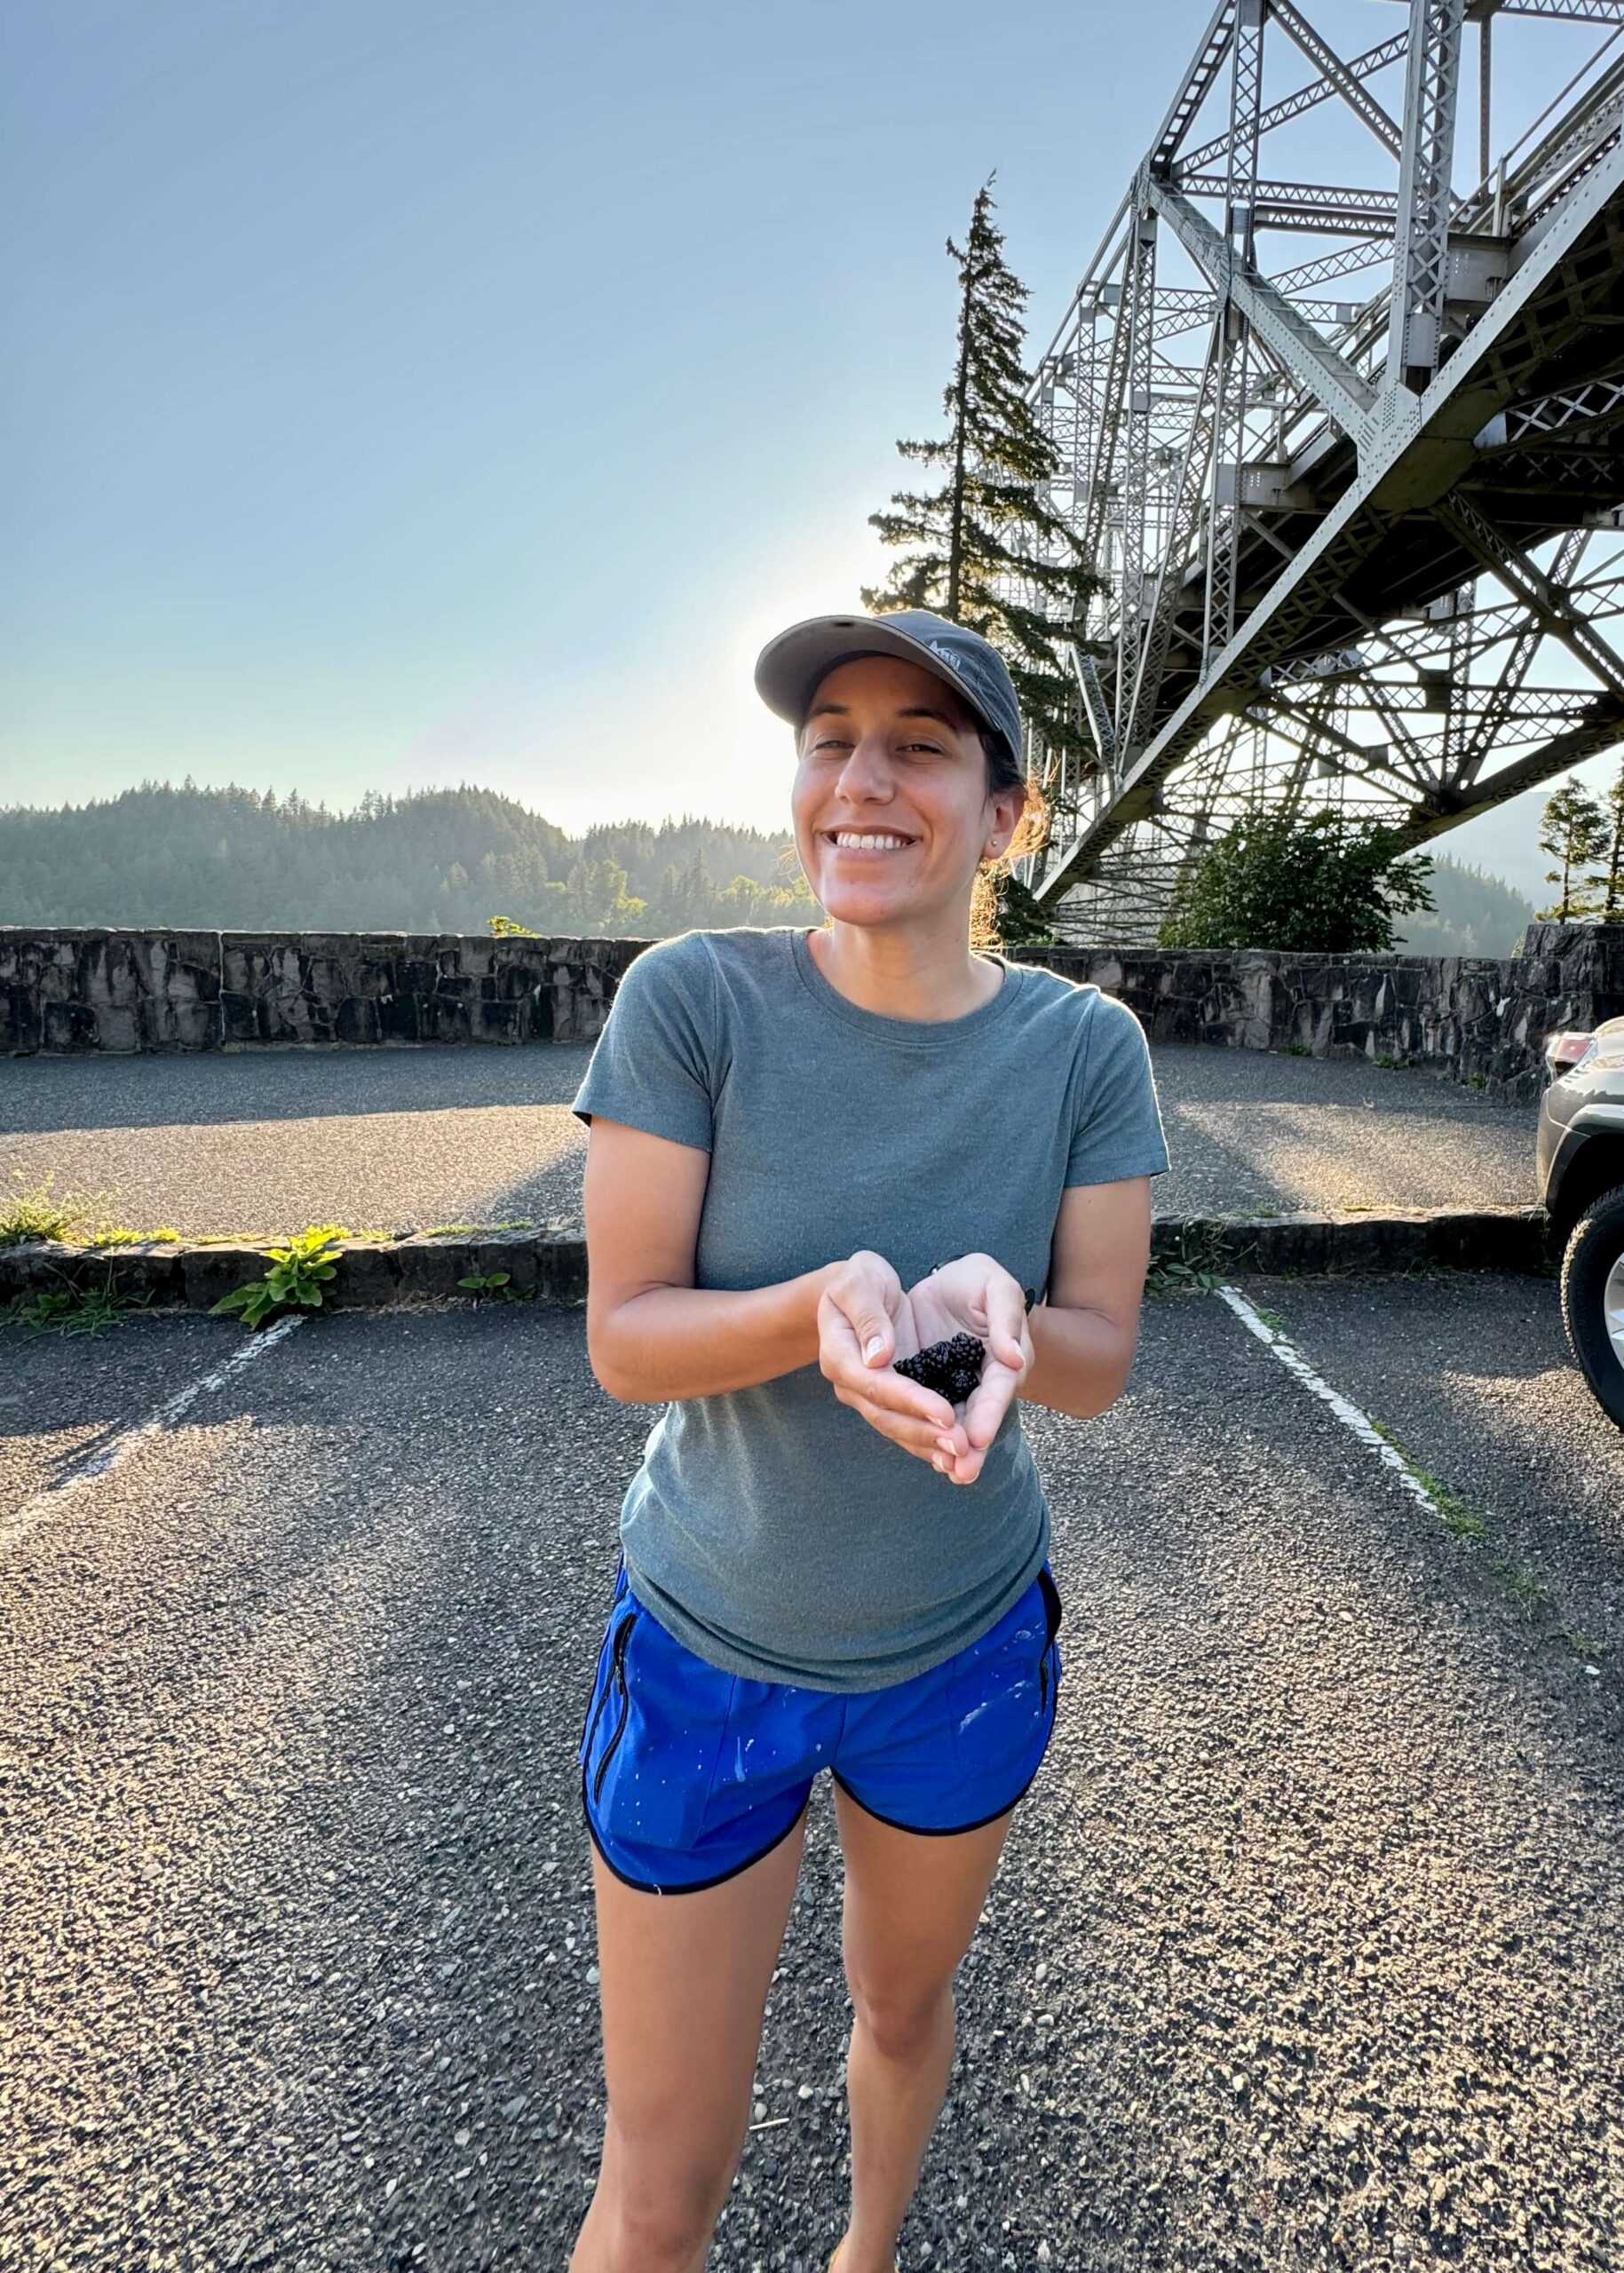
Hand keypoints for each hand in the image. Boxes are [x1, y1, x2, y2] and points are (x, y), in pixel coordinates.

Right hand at [817, 1250, 962, 1472]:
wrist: (859, 1290)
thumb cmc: (860, 1279)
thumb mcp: (860, 1281)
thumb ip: (869, 1316)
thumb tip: (879, 1357)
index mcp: (839, 1352)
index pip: (876, 1383)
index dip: (911, 1400)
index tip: (946, 1412)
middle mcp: (850, 1382)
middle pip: (887, 1415)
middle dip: (926, 1432)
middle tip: (964, 1445)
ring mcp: (866, 1395)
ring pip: (897, 1428)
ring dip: (930, 1446)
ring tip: (964, 1459)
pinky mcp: (886, 1400)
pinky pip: (906, 1427)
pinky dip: (929, 1443)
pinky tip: (954, 1458)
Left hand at [903, 1254, 1033, 1485]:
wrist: (945, 1285)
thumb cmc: (977, 1283)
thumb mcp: (995, 1286)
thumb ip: (1006, 1318)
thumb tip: (1014, 1358)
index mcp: (1004, 1359)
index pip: (997, 1390)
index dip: (988, 1414)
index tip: (977, 1437)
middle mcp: (982, 1383)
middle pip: (978, 1418)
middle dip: (970, 1447)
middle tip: (962, 1471)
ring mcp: (953, 1390)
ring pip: (953, 1425)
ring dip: (948, 1449)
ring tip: (946, 1471)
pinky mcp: (926, 1391)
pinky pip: (925, 1417)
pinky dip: (924, 1436)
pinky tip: (925, 1456)